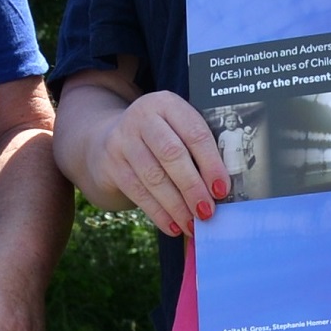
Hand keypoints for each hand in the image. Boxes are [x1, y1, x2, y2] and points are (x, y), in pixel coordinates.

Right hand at [83, 89, 226, 236]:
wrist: (108, 139)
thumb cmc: (159, 138)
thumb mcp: (176, 129)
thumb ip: (198, 149)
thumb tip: (221, 189)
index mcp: (167, 104)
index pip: (194, 132)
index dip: (211, 163)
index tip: (222, 189)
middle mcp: (142, 117)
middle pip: (172, 154)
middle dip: (192, 187)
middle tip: (207, 211)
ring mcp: (122, 140)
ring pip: (153, 177)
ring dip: (176, 205)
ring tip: (192, 224)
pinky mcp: (111, 164)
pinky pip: (138, 192)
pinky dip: (158, 213)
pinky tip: (173, 226)